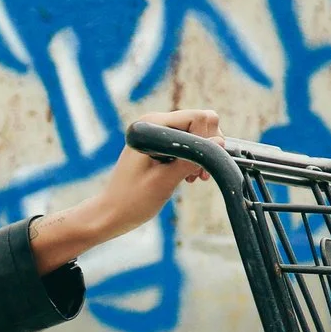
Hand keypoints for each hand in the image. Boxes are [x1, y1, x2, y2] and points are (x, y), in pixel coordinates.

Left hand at [31, 108, 221, 272]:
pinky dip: (192, 158)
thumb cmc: (131, 201)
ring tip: (193, 177)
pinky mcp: (158, 145)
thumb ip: (192, 159)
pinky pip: (186, 143)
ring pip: (195, 134)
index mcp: (152, 126)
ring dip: (201, 155)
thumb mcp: (165, 181)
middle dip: (206, 147)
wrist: (110, 214)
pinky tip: (187, 176)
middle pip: (199, 122)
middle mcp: (154, 124)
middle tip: (198, 175)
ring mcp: (156, 134)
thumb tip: (220, 142)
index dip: (208, 140)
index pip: (198, 117)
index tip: (202, 165)